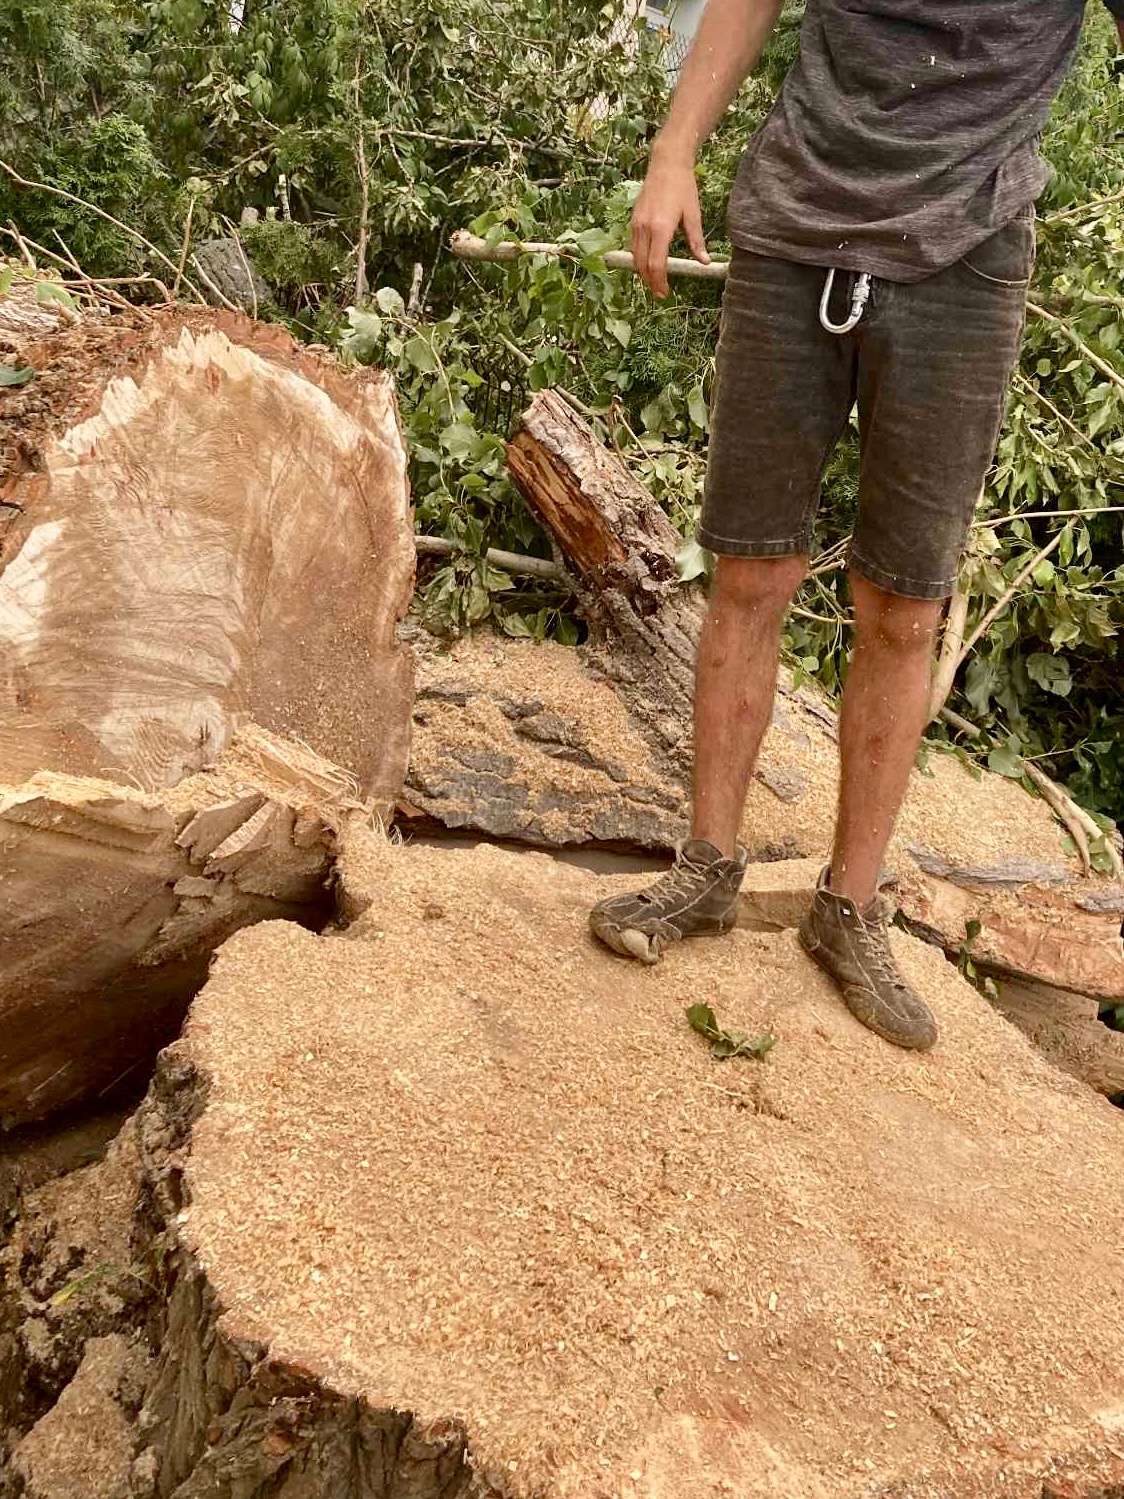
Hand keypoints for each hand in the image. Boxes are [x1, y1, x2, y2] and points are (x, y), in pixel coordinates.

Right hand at [631, 147, 709, 298]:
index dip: (660, 282)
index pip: (656, 264)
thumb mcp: (693, 215)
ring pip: (635, 257)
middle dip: (650, 282)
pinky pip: (633, 246)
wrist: (666, 164)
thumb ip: (696, 241)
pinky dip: (639, 259)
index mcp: (661, 228)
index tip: (665, 293)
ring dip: (643, 272)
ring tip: (655, 281)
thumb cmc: (683, 187)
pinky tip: (648, 263)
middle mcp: (645, 228)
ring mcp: (636, 224)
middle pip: (642, 265)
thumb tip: (704, 262)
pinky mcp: (633, 220)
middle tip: (660, 292)